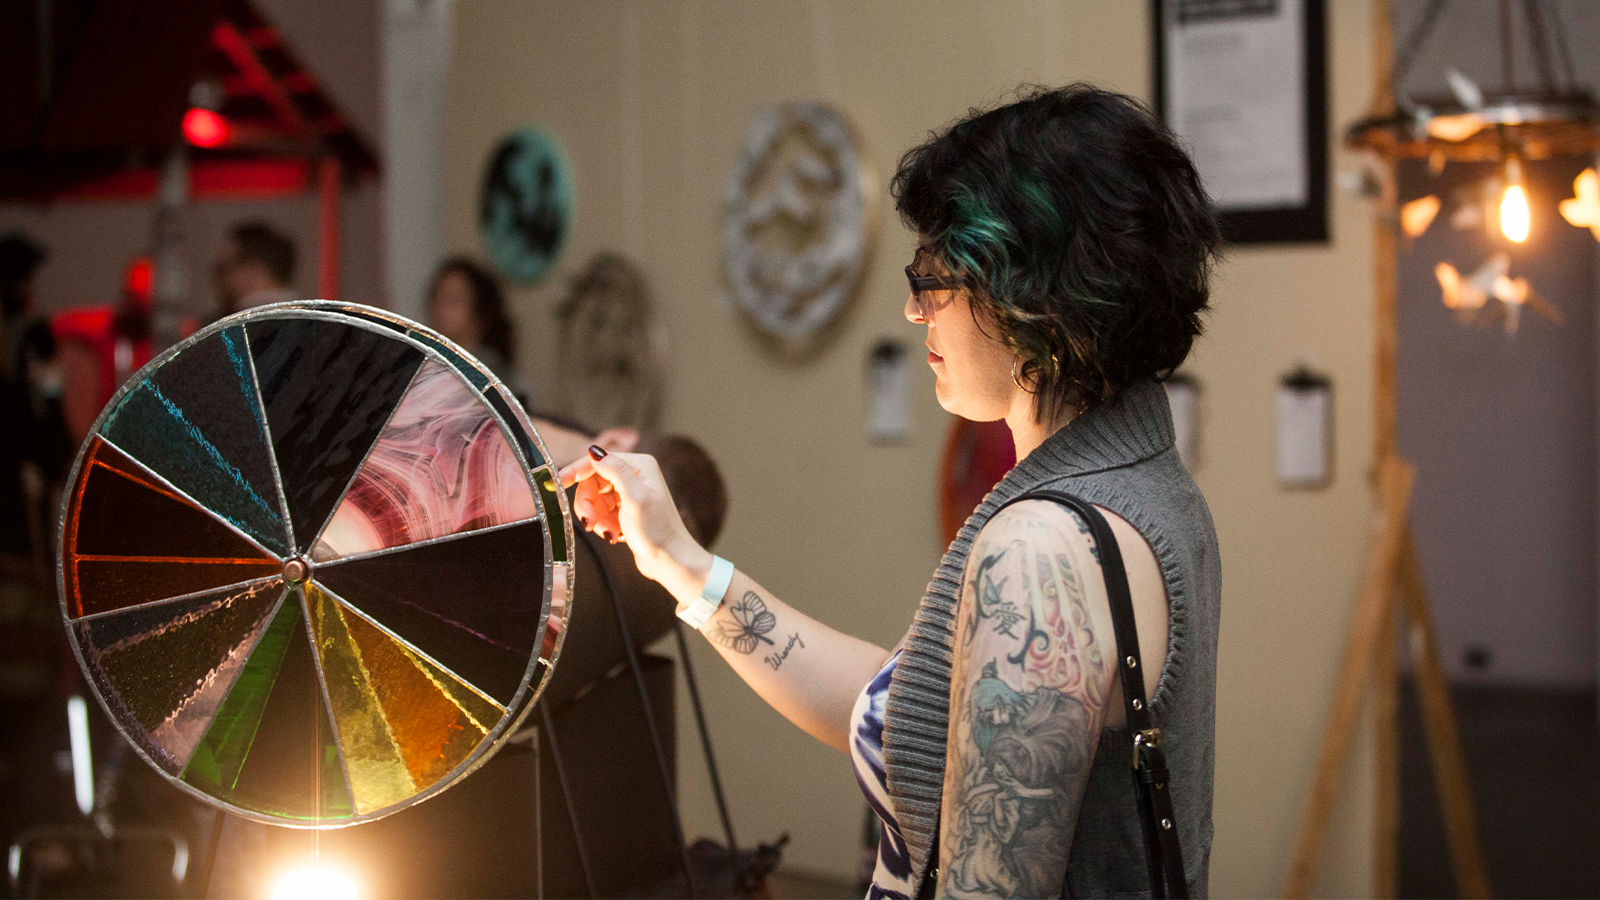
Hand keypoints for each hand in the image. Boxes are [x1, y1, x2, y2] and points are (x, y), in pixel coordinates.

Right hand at [558, 447, 711, 598]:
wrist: (670, 560)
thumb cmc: (657, 531)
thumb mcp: (634, 498)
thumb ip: (615, 472)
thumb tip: (594, 450)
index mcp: (639, 466)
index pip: (598, 461)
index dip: (576, 472)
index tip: (557, 483)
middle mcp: (635, 475)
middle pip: (593, 482)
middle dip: (589, 504)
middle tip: (591, 524)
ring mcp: (630, 492)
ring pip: (595, 499)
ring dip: (597, 517)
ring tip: (610, 532)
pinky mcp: (625, 509)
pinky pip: (601, 511)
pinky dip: (603, 523)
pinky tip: (615, 534)